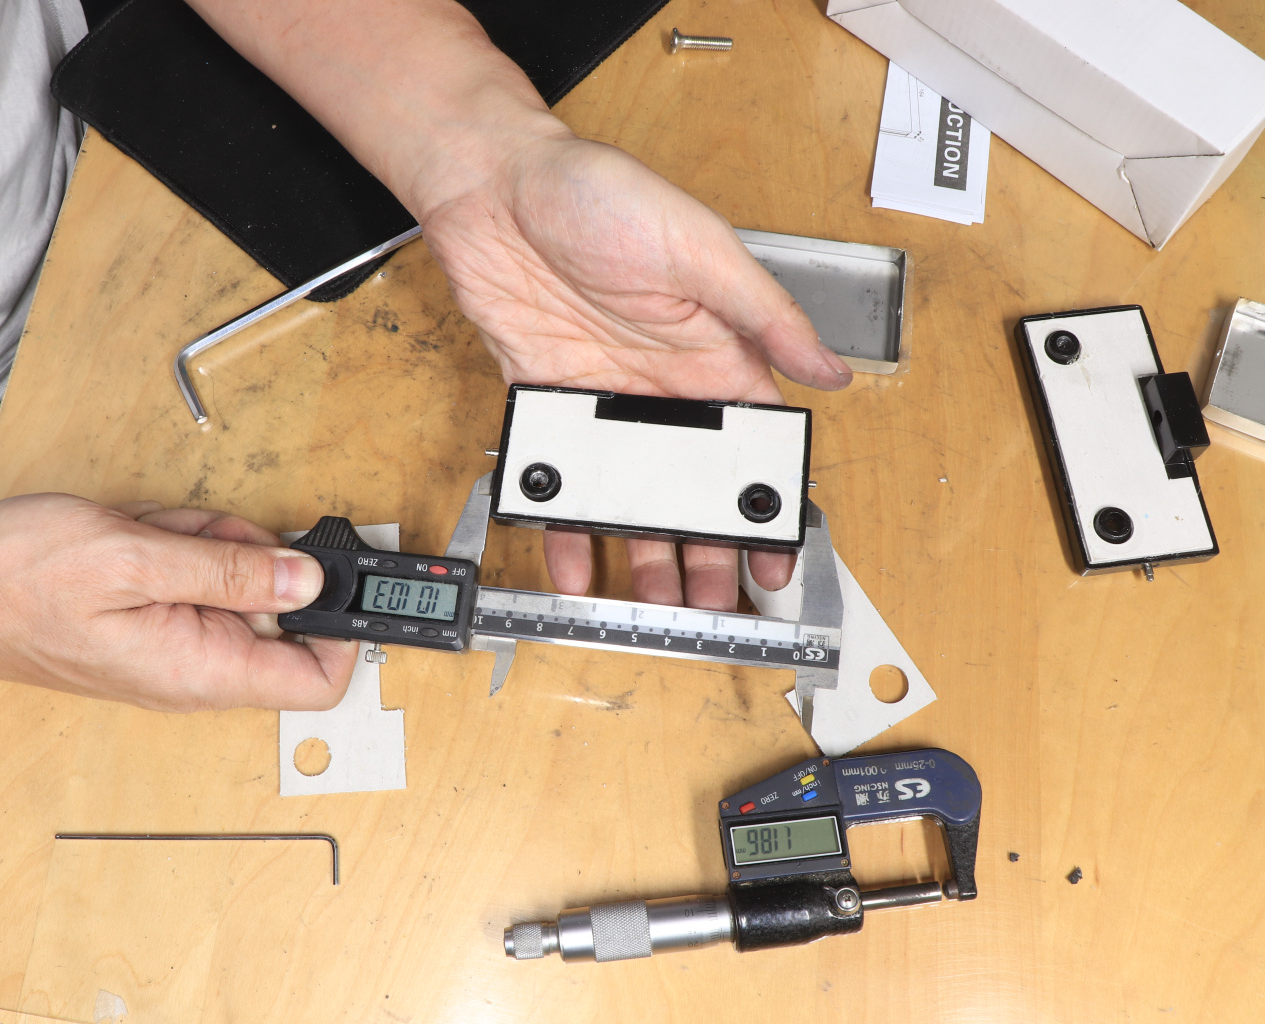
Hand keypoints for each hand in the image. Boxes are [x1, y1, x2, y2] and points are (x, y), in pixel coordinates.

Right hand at [0, 493, 357, 710]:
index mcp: (202, 671)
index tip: (334, 572)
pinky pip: (198, 582)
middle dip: (254, 561)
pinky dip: (179, 549)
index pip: (317, 680)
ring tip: (150, 538)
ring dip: (208, 547)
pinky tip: (136, 541)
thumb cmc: (16, 583)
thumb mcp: (133, 557)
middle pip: (282, 618)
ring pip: (239, 589)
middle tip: (198, 538)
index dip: (341, 629)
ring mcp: (175, 651)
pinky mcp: (155, 627)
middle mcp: (197, 673)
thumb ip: (230, 572)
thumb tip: (310, 580)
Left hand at [417, 132, 850, 608]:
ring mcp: (602, 402)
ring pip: (632, 496)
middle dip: (709, 549)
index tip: (775, 553)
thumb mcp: (700, 246)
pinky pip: (564, 480)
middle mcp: (662, 387)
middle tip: (716, 604)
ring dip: (646, 551)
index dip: (764, 503)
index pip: (752, 445)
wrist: (494, 186)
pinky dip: (568, 525)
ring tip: (659, 604)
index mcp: (714, 351)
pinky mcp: (547, 404)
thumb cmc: (599, 194)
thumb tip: (829, 371)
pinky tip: (577, 563)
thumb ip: (763, 314)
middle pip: (692, 488)